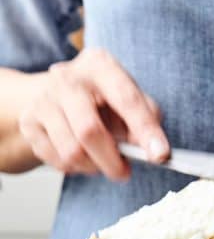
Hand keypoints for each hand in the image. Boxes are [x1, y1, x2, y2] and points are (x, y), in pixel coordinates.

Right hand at [18, 48, 169, 180]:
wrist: (54, 96)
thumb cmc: (100, 100)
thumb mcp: (128, 98)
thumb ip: (147, 119)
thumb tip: (154, 149)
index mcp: (100, 65)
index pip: (126, 99)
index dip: (145, 130)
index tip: (160, 156)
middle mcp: (67, 78)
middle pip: (89, 131)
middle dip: (112, 161)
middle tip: (124, 172)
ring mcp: (44, 100)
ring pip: (71, 152)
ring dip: (93, 167)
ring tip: (102, 161)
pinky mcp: (29, 122)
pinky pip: (57, 161)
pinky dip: (75, 169)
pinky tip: (82, 157)